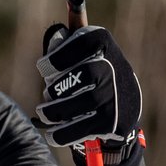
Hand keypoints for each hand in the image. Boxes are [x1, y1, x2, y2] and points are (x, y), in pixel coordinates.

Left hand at [33, 23, 142, 156]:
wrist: (123, 108)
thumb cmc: (92, 73)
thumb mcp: (83, 54)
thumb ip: (68, 43)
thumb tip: (57, 32)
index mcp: (105, 46)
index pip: (84, 43)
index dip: (60, 55)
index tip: (42, 67)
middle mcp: (114, 69)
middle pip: (86, 74)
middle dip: (60, 86)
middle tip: (46, 95)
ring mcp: (115, 97)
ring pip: (82, 104)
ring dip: (56, 111)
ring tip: (44, 114)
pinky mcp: (112, 123)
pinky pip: (81, 129)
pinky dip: (62, 133)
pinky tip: (52, 133)